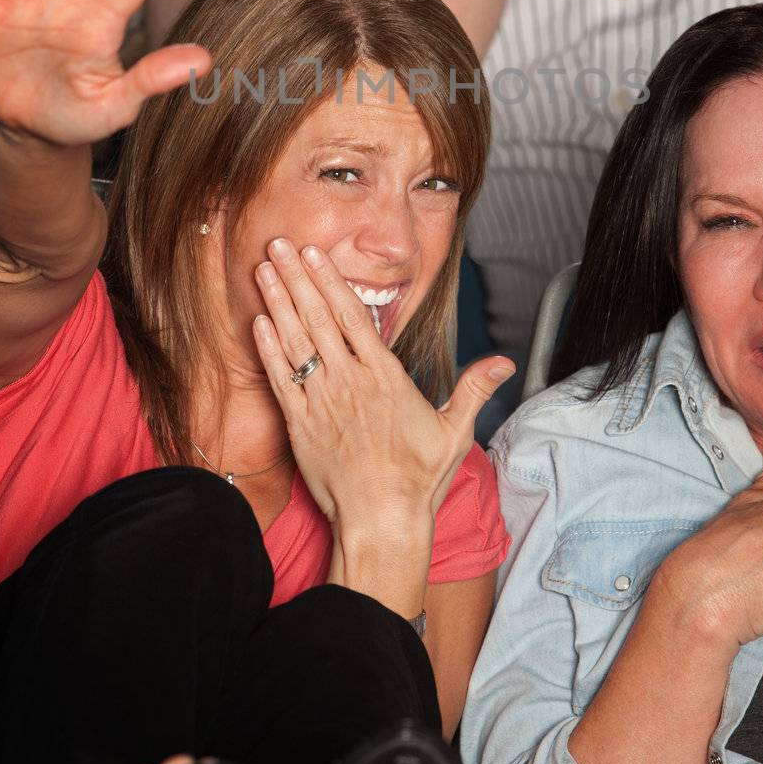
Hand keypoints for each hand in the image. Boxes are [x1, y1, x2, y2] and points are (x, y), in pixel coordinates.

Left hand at [251, 238, 513, 605]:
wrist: (381, 521)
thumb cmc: (417, 480)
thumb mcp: (453, 431)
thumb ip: (474, 390)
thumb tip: (504, 362)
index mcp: (385, 377)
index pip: (353, 316)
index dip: (330, 280)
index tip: (315, 254)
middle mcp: (350, 382)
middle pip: (319, 318)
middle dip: (297, 277)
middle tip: (280, 242)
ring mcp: (322, 402)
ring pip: (296, 341)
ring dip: (278, 302)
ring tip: (264, 269)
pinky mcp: (301, 425)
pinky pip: (280, 379)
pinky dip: (268, 349)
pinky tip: (258, 322)